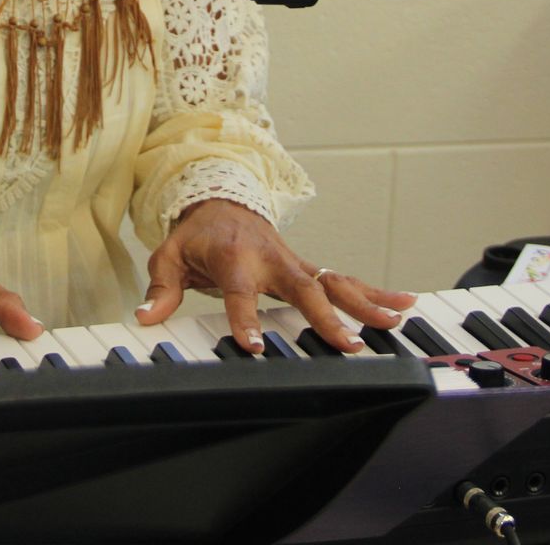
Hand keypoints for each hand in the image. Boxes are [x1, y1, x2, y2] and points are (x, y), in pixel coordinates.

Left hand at [136, 199, 414, 354]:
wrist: (222, 202)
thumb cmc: (197, 236)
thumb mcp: (169, 256)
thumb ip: (161, 289)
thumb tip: (145, 318)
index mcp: (236, 259)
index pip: (241, 293)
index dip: (246, 320)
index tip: (256, 346)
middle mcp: (273, 260)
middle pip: (304, 289)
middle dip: (328, 317)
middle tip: (349, 344)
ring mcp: (296, 263)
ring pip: (336, 282)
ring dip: (366, 303)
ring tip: (395, 322)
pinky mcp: (309, 269)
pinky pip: (346, 280)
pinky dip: (376, 291)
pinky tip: (404, 304)